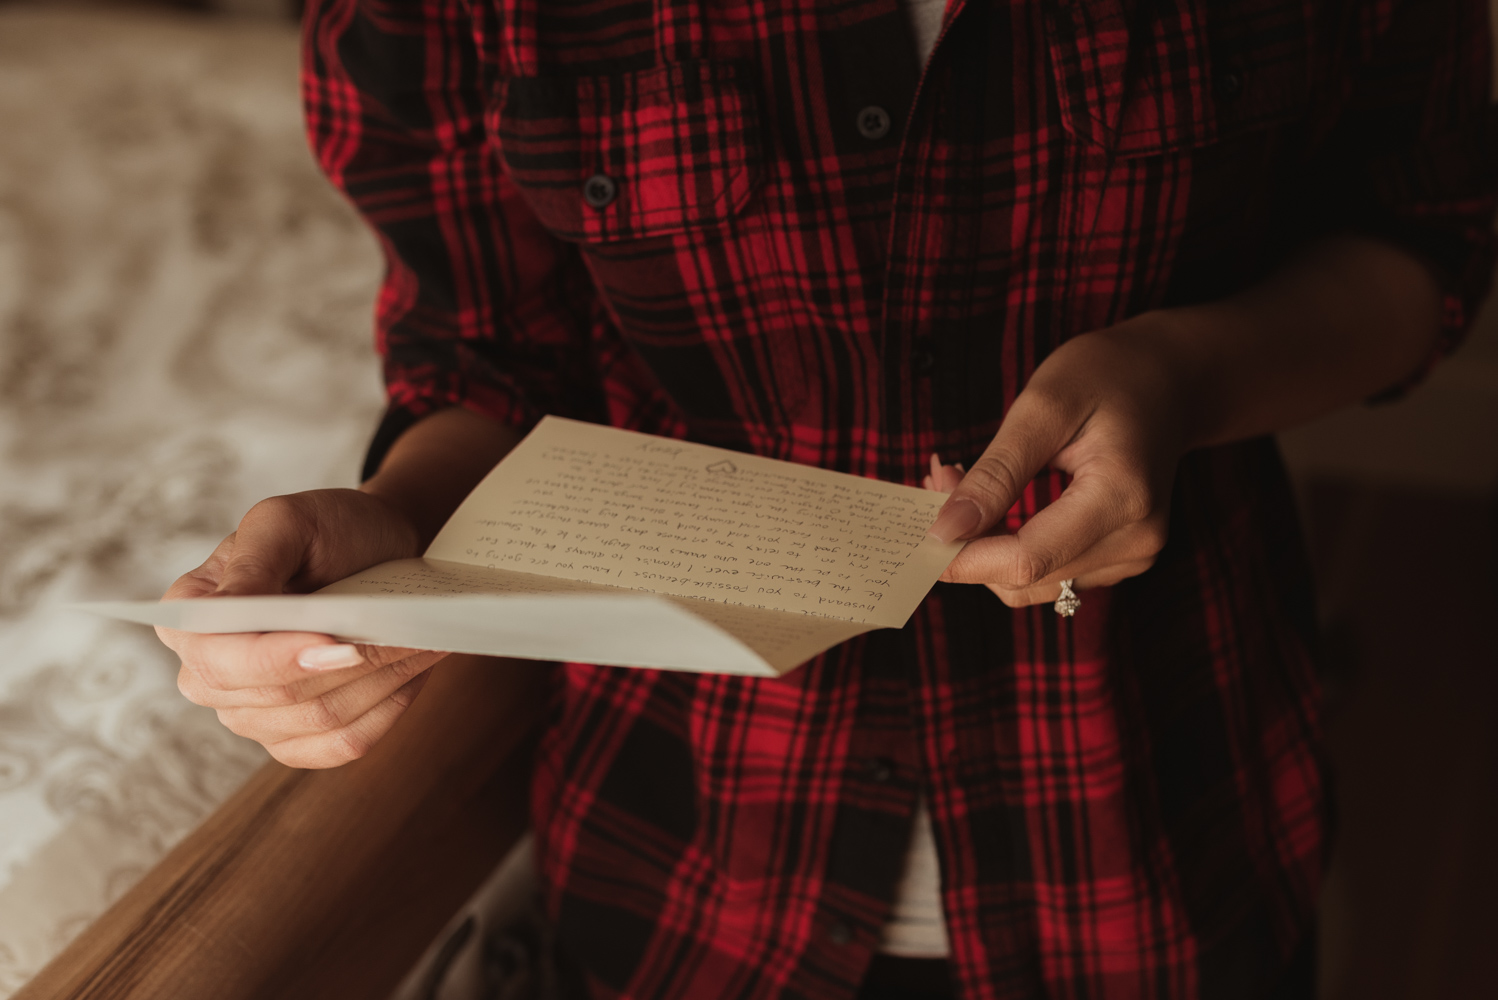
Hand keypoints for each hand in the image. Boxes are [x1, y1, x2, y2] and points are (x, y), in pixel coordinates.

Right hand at [158, 488, 448, 767]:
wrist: (373, 551)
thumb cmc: (326, 530)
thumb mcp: (285, 521)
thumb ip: (254, 561)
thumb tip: (228, 609)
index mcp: (190, 622)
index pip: (221, 661)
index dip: (277, 659)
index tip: (340, 644)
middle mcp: (209, 678)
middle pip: (278, 696)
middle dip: (351, 664)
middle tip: (407, 630)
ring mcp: (251, 716)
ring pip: (321, 720)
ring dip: (382, 681)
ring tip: (423, 640)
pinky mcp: (297, 740)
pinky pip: (343, 745)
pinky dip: (388, 708)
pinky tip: (413, 670)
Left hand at [925, 318, 1191, 607]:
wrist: (1168, 380)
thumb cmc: (1107, 375)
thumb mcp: (1044, 406)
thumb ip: (997, 472)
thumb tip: (945, 527)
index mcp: (1122, 498)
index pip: (1027, 558)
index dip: (963, 555)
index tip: (917, 525)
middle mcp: (1135, 541)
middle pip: (1024, 577)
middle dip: (967, 541)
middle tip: (935, 478)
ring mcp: (1132, 557)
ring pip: (1030, 584)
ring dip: (982, 545)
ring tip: (959, 482)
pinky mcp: (1119, 560)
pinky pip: (1047, 572)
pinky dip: (1008, 546)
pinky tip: (992, 502)